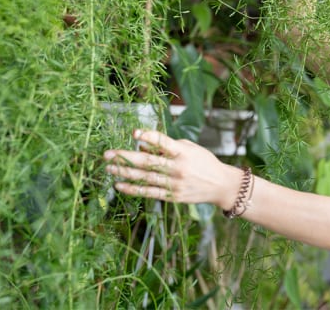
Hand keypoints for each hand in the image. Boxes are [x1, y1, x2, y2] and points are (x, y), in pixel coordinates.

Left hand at [104, 129, 240, 208]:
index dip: (149, 137)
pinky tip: (120, 185)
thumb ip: (167, 147)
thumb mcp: (190, 148)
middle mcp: (179, 168)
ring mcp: (175, 183)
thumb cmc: (204, 162)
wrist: (221, 185)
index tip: (134, 133)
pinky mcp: (173, 196)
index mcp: (184, 152)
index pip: (164, 143)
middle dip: (125, 157)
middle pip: (148, 161)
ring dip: (125, 173)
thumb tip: (143, 146)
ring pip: (145, 177)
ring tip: (109, 168)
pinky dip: (133, 189)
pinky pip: (149, 192)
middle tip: (107, 154)